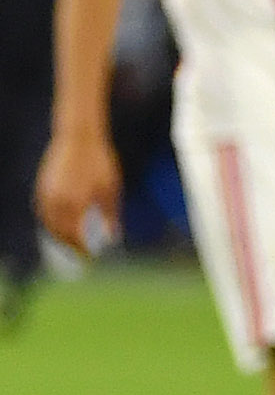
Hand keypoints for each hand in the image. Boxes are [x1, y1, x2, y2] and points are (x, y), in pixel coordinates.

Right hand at [31, 128, 119, 253]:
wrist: (78, 137)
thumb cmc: (100, 162)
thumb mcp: (111, 189)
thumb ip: (110, 215)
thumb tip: (112, 237)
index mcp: (76, 202)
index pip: (76, 235)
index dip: (82, 248)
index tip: (91, 257)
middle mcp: (57, 200)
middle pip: (59, 232)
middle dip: (69, 246)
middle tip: (81, 255)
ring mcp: (46, 193)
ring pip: (48, 223)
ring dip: (58, 236)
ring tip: (71, 243)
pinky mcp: (42, 186)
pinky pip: (43, 211)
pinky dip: (50, 222)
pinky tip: (61, 226)